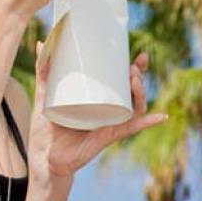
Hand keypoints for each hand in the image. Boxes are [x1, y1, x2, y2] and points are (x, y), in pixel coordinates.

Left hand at [28, 48, 166, 182]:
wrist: (43, 157)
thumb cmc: (46, 128)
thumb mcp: (44, 94)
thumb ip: (43, 71)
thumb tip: (41, 43)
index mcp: (98, 101)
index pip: (121, 82)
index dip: (134, 69)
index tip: (139, 55)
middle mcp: (108, 111)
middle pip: (132, 92)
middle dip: (138, 77)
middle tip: (132, 67)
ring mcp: (109, 124)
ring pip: (134, 107)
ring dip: (141, 93)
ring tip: (134, 80)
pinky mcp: (107, 136)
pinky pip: (130, 129)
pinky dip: (147, 123)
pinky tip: (160, 116)